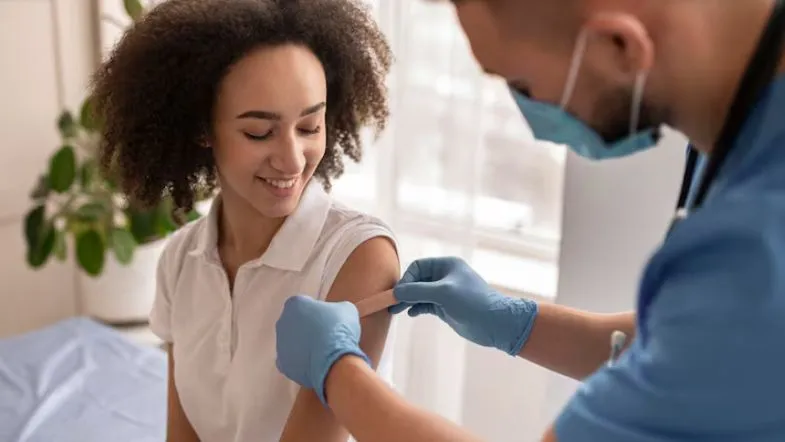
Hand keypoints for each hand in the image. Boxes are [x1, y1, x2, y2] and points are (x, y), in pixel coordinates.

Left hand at [275, 296, 370, 404]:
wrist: (335, 360)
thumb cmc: (339, 330)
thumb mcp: (346, 309)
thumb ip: (335, 308)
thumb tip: (336, 314)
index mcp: (295, 304)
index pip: (304, 303)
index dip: (316, 310)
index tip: (326, 317)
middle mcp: (283, 322)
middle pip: (295, 322)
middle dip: (307, 327)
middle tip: (324, 332)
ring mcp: (281, 344)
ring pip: (292, 342)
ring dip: (304, 344)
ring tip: (322, 349)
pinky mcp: (283, 363)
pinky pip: (292, 359)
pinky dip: (301, 360)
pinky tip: (315, 361)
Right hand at [392, 257, 538, 355]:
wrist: (496, 323)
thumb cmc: (473, 302)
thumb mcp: (443, 293)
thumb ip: (418, 291)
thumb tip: (396, 292)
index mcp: (447, 265)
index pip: (418, 267)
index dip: (406, 279)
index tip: (399, 293)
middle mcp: (445, 276)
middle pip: (417, 280)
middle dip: (404, 291)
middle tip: (391, 304)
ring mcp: (445, 292)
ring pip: (420, 293)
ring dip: (408, 300)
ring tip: (396, 310)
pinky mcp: (446, 307)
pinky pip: (425, 304)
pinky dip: (416, 308)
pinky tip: (410, 313)